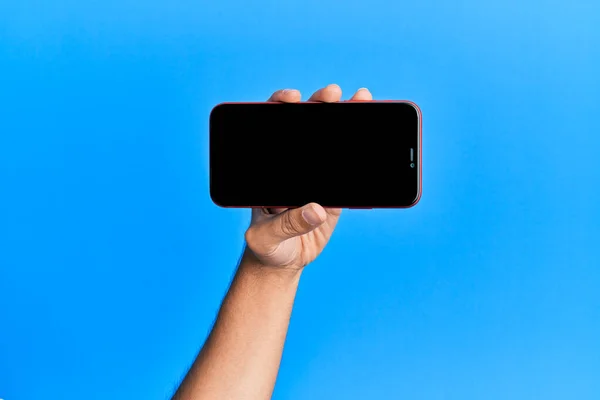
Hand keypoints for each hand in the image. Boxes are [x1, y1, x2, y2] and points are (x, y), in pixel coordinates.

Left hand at [243, 84, 372, 270]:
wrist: (283, 262)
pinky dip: (363, 155)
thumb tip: (315, 209)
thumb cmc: (265, 245)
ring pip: (332, 143)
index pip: (271, 128)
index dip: (280, 106)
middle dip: (319, 104)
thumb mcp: (266, 236)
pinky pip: (350, 171)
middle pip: (306, 127)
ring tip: (363, 99)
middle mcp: (293, 165)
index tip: (291, 98)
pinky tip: (376, 139)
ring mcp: (316, 177)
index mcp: (269, 168)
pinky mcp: (335, 193)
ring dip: (347, 120)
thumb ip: (286, 224)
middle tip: (332, 94)